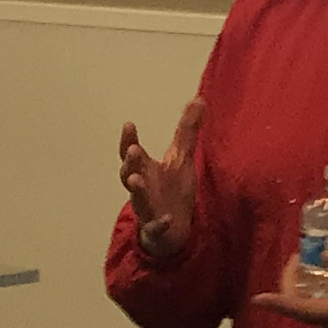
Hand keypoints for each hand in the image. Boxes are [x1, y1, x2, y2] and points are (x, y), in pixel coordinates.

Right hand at [118, 100, 202, 261]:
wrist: (173, 228)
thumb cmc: (172, 189)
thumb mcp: (182, 157)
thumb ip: (188, 130)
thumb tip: (198, 98)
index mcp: (146, 170)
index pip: (132, 153)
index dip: (129, 139)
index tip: (129, 124)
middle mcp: (143, 188)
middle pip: (129, 174)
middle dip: (130, 162)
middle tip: (133, 149)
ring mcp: (148, 208)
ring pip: (137, 199)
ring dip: (136, 189)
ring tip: (136, 179)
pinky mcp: (157, 228)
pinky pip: (156, 227)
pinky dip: (160, 223)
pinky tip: (167, 218)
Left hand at [255, 240, 327, 327]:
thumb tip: (323, 256)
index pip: (303, 310)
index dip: (279, 303)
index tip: (258, 299)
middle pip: (300, 307)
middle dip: (291, 282)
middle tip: (297, 256)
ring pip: (306, 306)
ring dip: (298, 285)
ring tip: (301, 260)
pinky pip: (314, 304)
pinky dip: (308, 288)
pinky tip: (312, 270)